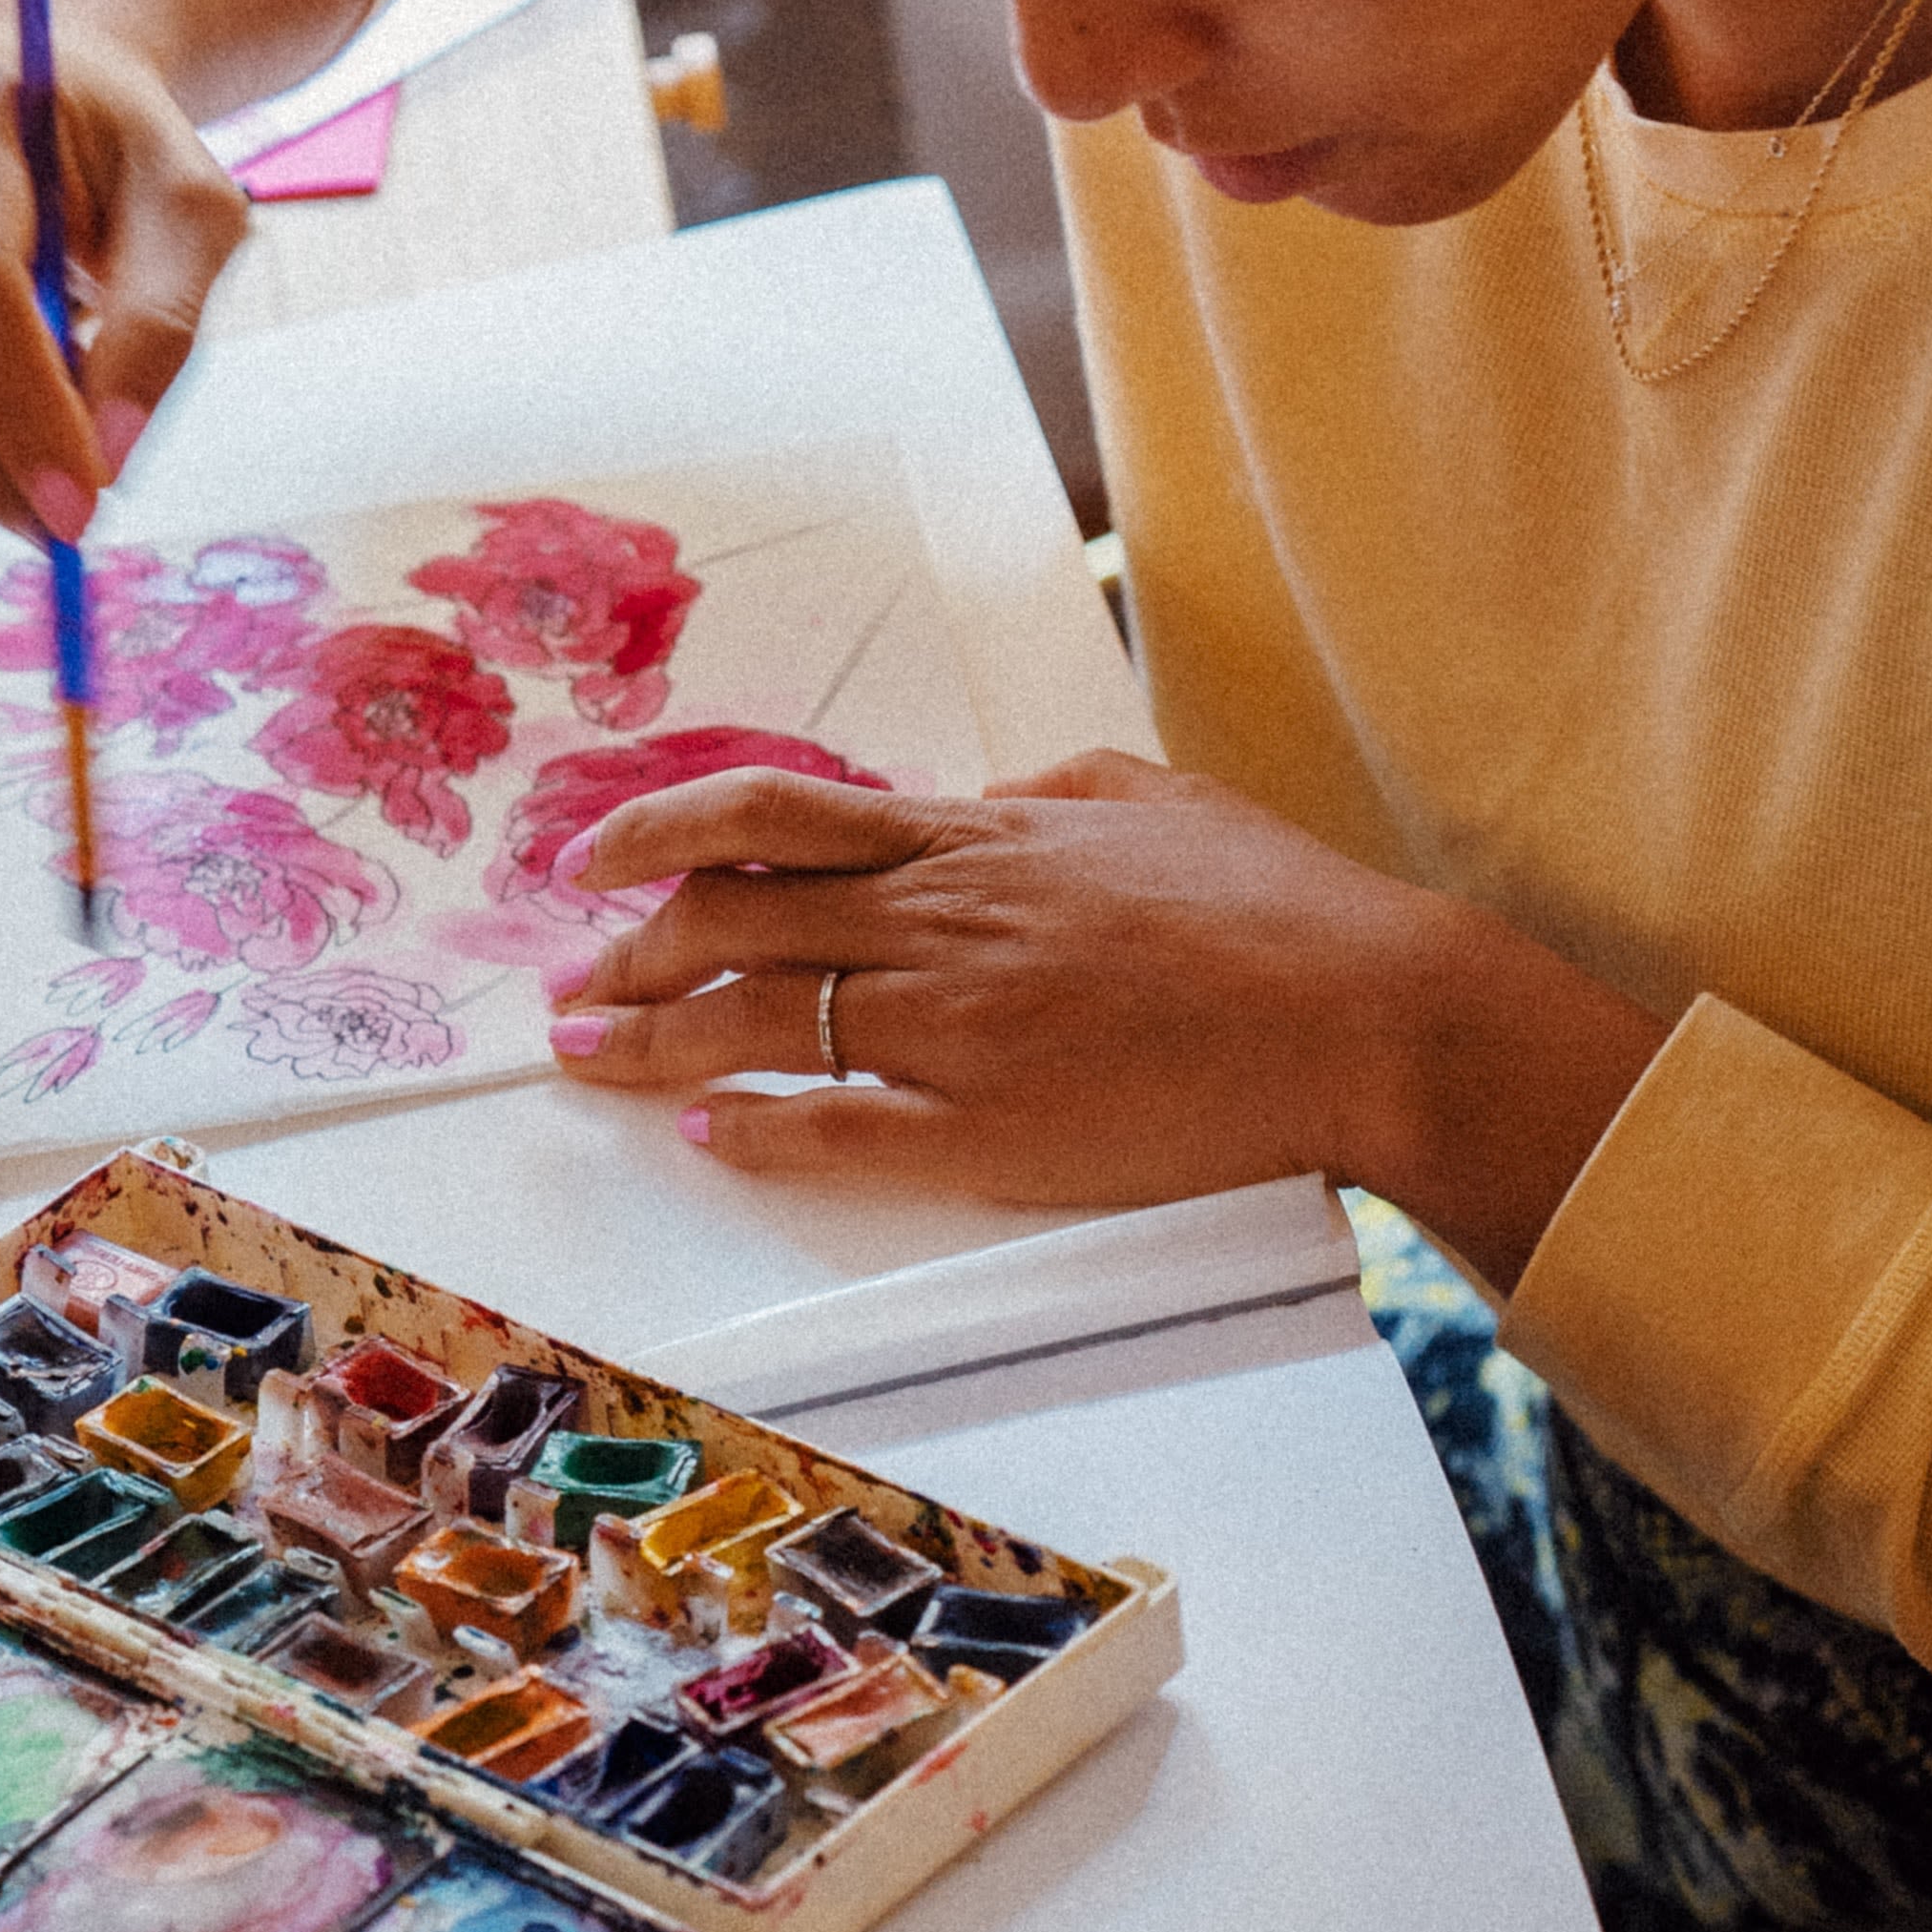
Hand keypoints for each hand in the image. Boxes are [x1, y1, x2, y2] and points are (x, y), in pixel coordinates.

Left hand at [541, 750, 1664, 1264]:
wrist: (1363, 1011)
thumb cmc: (1276, 906)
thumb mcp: (1147, 795)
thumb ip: (1041, 792)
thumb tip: (972, 798)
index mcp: (975, 838)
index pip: (767, 819)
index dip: (654, 833)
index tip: (591, 859)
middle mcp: (943, 923)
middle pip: (729, 925)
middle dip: (624, 958)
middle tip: (567, 990)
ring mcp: (960, 1027)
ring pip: (758, 1025)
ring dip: (651, 1047)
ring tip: (587, 1064)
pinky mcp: (993, 1128)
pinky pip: (839, 1130)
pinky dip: (758, 1134)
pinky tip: (708, 1140)